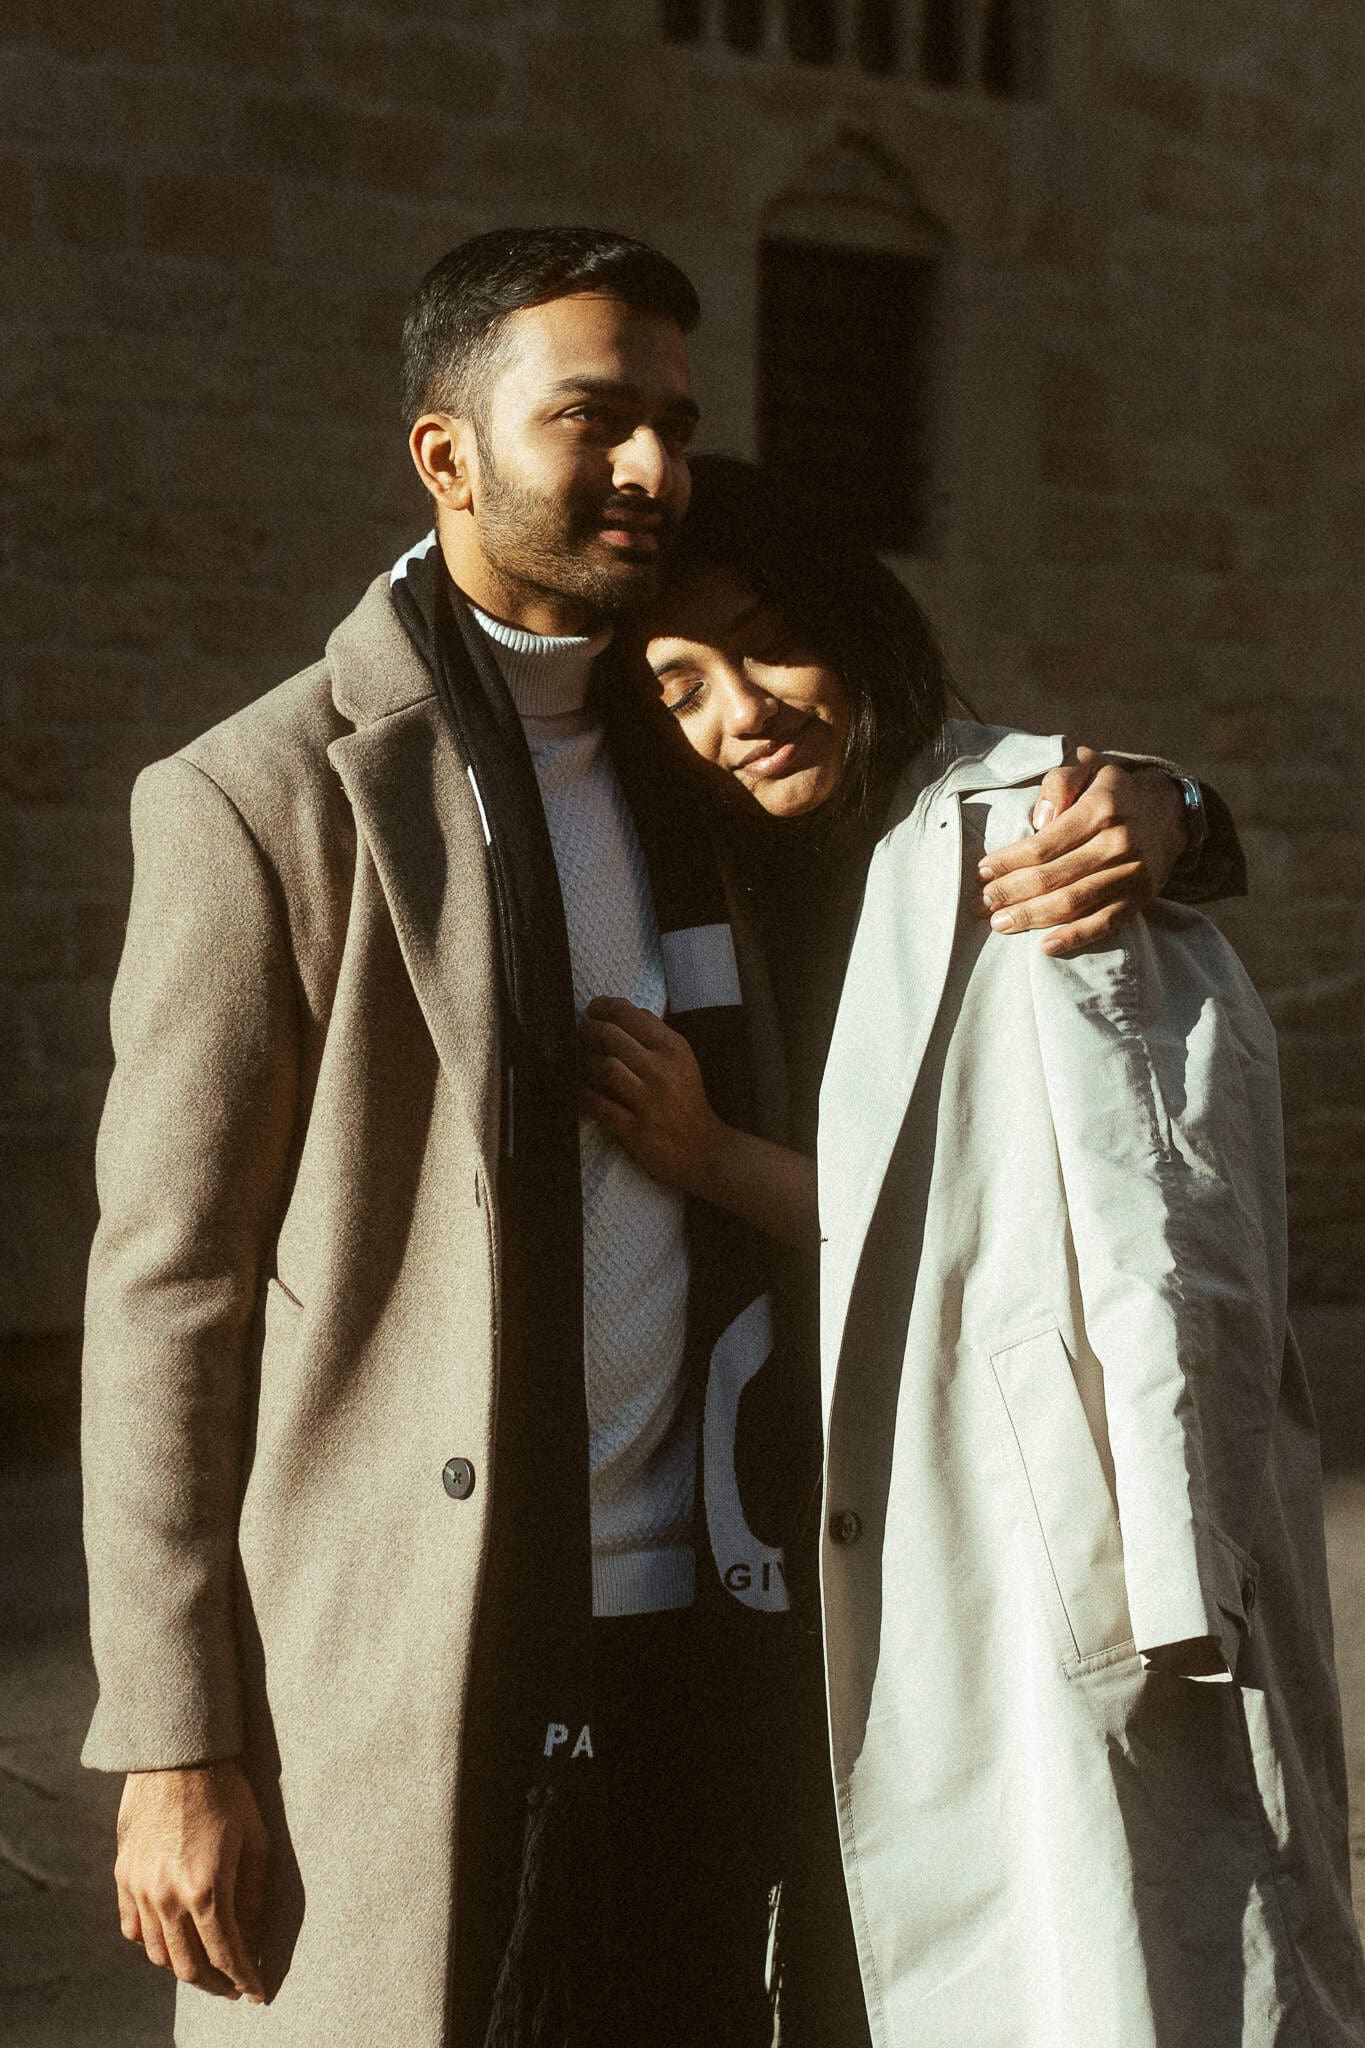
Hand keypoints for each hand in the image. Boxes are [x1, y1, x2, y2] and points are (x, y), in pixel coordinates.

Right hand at [115, 1760, 267, 2002]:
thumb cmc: (226, 1792)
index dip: (244, 1979)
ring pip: (158, 1953)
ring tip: (205, 1966)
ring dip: (183, 1967)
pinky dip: (152, 1942)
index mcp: (207, 1889)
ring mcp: (140, 1889)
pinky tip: (171, 1939)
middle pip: (188, 1966)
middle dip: (215, 1984)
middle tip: (233, 1987)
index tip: (257, 1993)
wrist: (176, 1756)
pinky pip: (132, 1928)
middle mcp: (168, 1898)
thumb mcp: (255, 1840)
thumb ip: (253, 1895)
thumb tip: (253, 1937)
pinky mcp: (123, 1876)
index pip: (226, 1954)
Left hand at [579, 996, 722, 1196]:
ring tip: (576, 1061)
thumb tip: (624, 1010)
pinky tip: (578, 1090)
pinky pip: (597, 1105)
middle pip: (610, 1036)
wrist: (704, 1150)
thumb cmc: (687, 1100)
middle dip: (586, 1031)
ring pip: (602, 1068)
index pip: (629, 1014)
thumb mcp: (683, 1060)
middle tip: (579, 1035)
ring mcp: (648, 1101)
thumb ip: (656, 1034)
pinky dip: (582, 1094)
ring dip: (582, 1061)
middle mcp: (662, 1070)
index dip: (603, 1007)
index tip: (592, 1011)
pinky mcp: (635, 1130)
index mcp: (673, 1048)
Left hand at [975, 746, 1186, 955]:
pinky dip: (1075, 937)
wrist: (1170, 812)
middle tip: (982, 903)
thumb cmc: (1115, 790)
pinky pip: (1104, 923)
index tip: (982, 871)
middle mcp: (1118, 843)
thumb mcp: (1089, 765)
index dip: (1009, 861)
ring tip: (1000, 923)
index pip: (1044, 844)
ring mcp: (1131, 874)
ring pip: (1073, 903)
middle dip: (1011, 893)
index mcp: (1101, 809)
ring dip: (1032, 916)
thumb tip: (1039, 820)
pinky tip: (1045, 946)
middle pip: (1053, 877)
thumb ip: (1061, 781)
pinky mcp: (1139, 898)